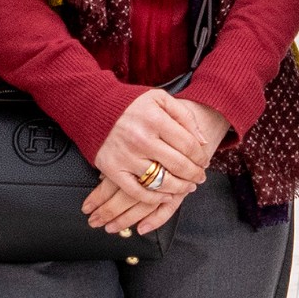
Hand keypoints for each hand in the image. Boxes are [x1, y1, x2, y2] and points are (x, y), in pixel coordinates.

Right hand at [87, 89, 227, 235]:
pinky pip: (137, 192)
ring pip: (161, 181)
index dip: (200, 156)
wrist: (94, 107)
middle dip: (195, 174)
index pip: (188, 145)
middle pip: (178, 165)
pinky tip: (166, 196)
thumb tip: (203, 141)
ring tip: (187, 187)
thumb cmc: (132, 103)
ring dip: (179, 188)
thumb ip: (184, 116)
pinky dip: (154, 198)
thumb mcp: (160, 99)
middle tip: (200, 177)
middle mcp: (141, 139)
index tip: (204, 161)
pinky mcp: (112, 169)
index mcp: (155, 119)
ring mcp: (126, 156)